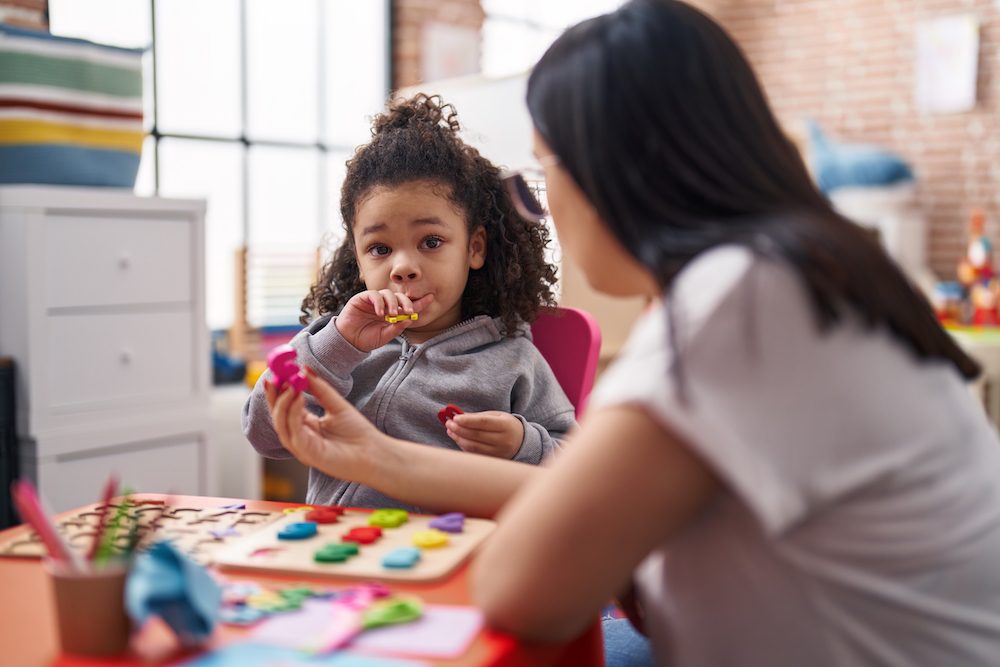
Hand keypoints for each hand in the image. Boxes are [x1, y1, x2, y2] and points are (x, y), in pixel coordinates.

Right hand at [265, 366, 382, 479]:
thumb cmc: (358, 433)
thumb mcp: (337, 405)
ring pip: (281, 424)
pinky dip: (293, 414)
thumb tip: (304, 368)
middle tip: (276, 376)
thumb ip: (319, 388)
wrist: (375, 454)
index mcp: (305, 426)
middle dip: (274, 396)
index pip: (284, 407)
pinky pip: (295, 432)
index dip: (278, 391)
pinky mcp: (308, 454)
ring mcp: (302, 447)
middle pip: (277, 416)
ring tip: (290, 385)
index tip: (277, 371)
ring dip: (283, 403)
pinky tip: (299, 397)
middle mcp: (300, 437)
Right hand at [335, 289, 433, 351]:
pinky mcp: (362, 298)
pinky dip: (379, 302)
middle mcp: (384, 305)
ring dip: (393, 303)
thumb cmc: (366, 339)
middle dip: (407, 302)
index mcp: (392, 314)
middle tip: (409, 311)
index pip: (408, 306)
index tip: (431, 298)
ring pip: (388, 294)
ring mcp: (373, 301)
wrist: (349, 342)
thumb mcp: (385, 336)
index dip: (419, 302)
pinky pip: (374, 295)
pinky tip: (380, 312)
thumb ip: (397, 328)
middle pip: (400, 297)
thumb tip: (410, 319)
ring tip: (392, 314)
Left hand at [445, 411, 524, 458]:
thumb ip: (479, 417)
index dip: (468, 420)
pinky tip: (458, 439)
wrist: (521, 441)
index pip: (484, 423)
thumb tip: (458, 417)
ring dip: (459, 438)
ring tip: (451, 431)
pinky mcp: (493, 460)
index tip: (455, 418)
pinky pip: (474, 454)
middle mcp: (503, 440)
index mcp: (505, 426)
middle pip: (476, 435)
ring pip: (473, 446)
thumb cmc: (506, 425)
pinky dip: (464, 446)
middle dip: (460, 429)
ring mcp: (498, 452)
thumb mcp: (497, 416)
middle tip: (449, 423)